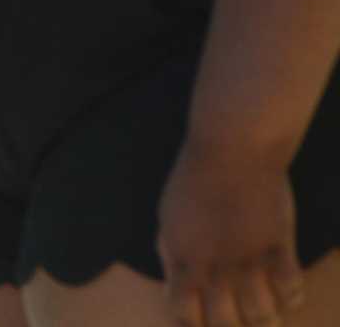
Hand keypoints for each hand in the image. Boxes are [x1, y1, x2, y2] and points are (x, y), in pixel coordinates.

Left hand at [160, 141, 304, 325]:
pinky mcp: (279, 247)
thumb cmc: (194, 179)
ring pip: (262, 314)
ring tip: (269, 318)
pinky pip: (291, 289)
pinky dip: (292, 297)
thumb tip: (173, 288)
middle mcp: (214, 266)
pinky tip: (288, 293)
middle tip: (241, 322)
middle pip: (226, 322)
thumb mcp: (168, 217)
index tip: (203, 323)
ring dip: (267, 320)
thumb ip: (171, 254)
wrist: (231, 151)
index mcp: (184, 258)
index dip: (194, 323)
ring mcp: (249, 259)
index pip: (184, 311)